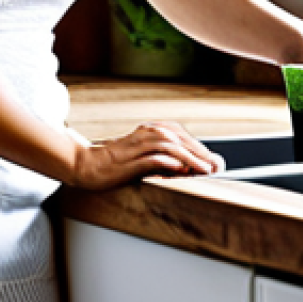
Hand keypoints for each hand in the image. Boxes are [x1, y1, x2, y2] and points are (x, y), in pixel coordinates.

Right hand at [69, 121, 224, 190]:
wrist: (86, 165)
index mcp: (148, 131)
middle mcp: (145, 134)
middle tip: (216, 165)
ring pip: (170, 146)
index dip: (198, 146)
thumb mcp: (140, 158)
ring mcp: (138, 146)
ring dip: (190, 157)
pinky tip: (182, 170)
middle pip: (179, 138)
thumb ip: (160, 159)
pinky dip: (170, 162)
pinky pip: (154, 158)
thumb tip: (184, 168)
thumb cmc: (114, 163)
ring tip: (205, 169)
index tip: (212, 160)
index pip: (179, 134)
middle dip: (200, 151)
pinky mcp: (131, 160)